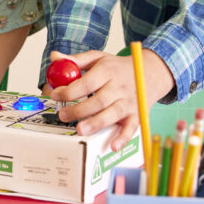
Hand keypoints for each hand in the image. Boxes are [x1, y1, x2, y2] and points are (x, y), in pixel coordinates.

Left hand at [46, 49, 173, 149]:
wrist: (148, 73)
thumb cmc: (117, 68)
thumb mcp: (98, 58)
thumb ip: (76, 60)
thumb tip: (54, 57)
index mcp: (107, 71)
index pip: (87, 82)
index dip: (69, 90)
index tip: (55, 95)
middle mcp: (119, 87)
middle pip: (98, 100)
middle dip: (79, 110)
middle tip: (62, 115)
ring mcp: (129, 102)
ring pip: (112, 114)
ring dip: (96, 123)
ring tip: (80, 129)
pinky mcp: (136, 115)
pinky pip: (131, 128)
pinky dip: (123, 138)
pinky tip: (113, 146)